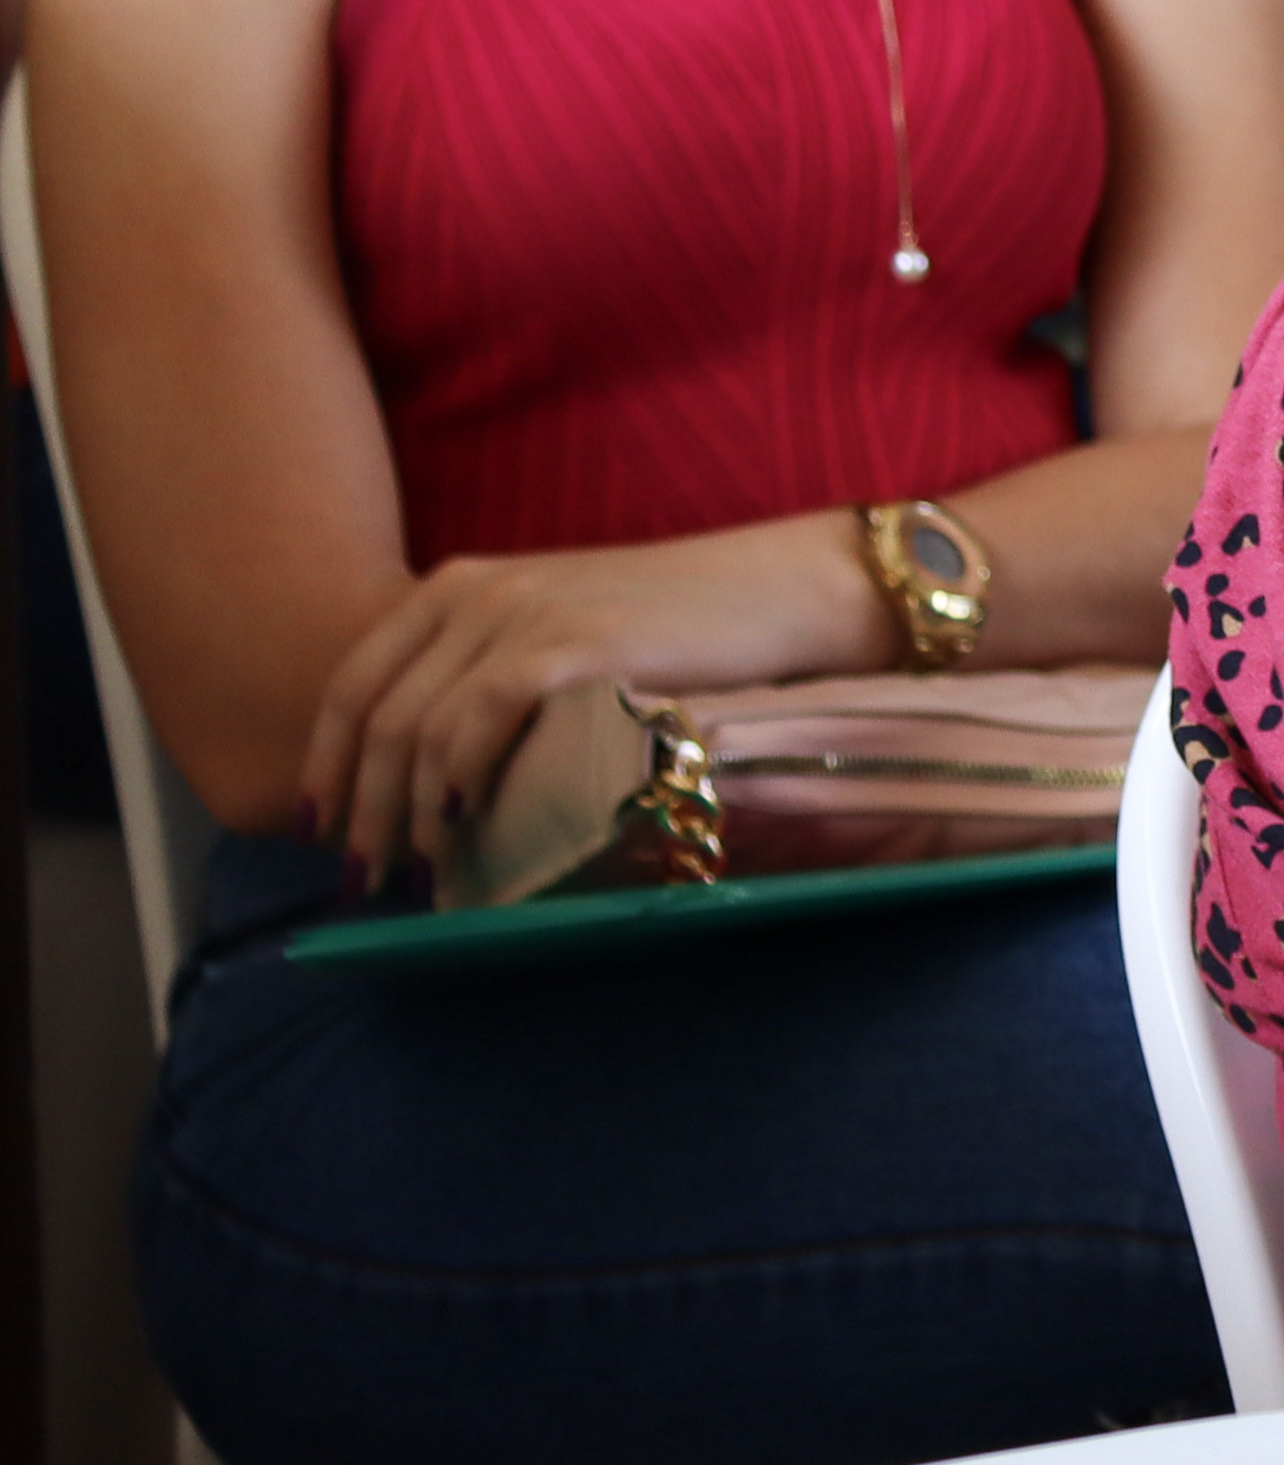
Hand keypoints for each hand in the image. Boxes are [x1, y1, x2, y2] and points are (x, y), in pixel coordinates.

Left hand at [299, 522, 891, 887]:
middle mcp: (476, 591)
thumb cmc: (682, 625)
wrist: (783, 589)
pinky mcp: (571, 643)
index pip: (353, 684)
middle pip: (374, 717)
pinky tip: (458, 829)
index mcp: (461, 585)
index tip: (318, 835)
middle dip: (357, 810)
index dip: (324, 766)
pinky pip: (475, 725)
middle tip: (363, 879)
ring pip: (416, 730)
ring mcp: (523, 612)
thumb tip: (427, 778)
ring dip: (401, 816)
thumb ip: (493, 675)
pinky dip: (452, 785)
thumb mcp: (565, 631)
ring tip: (414, 874)